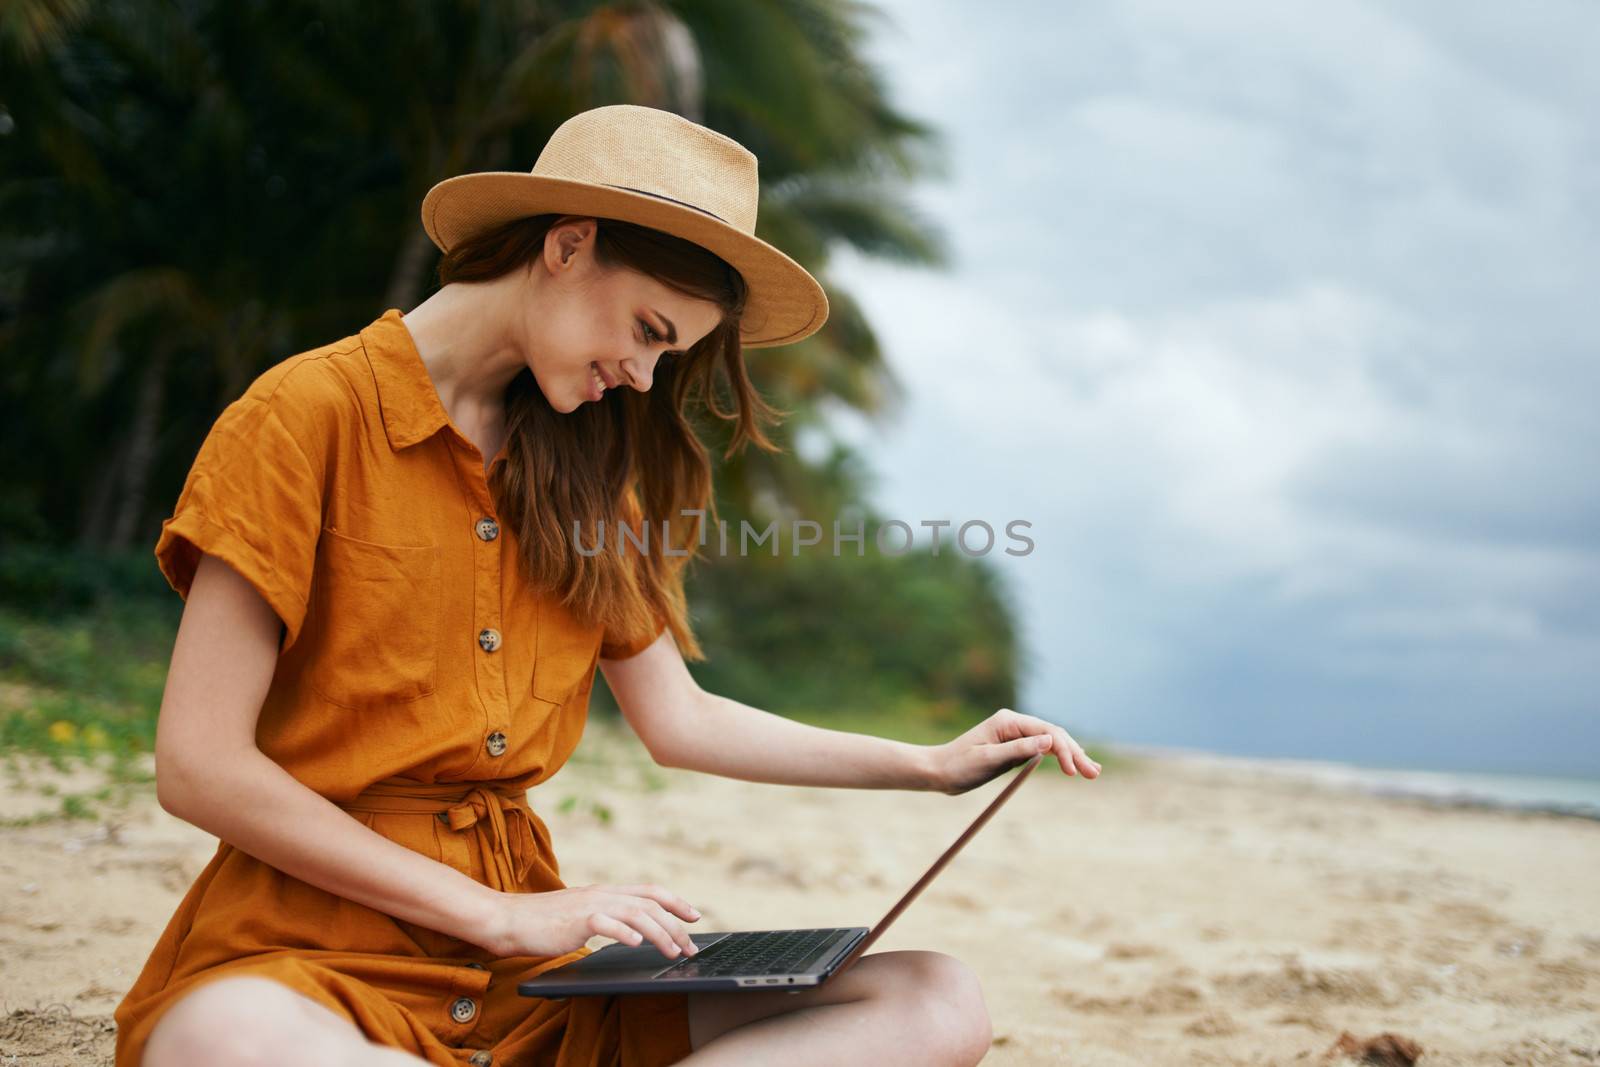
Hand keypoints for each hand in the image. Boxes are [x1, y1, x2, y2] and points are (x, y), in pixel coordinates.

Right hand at [472, 882, 701, 960]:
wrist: (510, 919)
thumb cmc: (544, 923)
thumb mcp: (581, 916)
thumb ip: (605, 918)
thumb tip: (630, 931)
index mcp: (605, 892)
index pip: (649, 891)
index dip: (675, 901)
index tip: (694, 916)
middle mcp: (602, 894)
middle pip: (649, 904)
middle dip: (675, 925)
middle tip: (690, 946)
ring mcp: (590, 905)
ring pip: (636, 913)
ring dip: (659, 933)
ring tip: (672, 951)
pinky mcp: (576, 920)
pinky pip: (606, 923)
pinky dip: (624, 932)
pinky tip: (636, 943)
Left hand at [929, 708, 1101, 795]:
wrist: (938, 772)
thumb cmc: (958, 766)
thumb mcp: (989, 759)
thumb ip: (1019, 749)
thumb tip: (1050, 741)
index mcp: (1008, 721)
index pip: (1046, 731)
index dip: (1064, 750)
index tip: (1073, 771)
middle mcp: (1014, 724)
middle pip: (1053, 736)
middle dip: (1075, 754)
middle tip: (1094, 774)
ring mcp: (1015, 735)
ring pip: (1051, 743)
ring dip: (1072, 756)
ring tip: (1093, 772)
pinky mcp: (1014, 747)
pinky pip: (1041, 751)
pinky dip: (1058, 759)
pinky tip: (1072, 766)